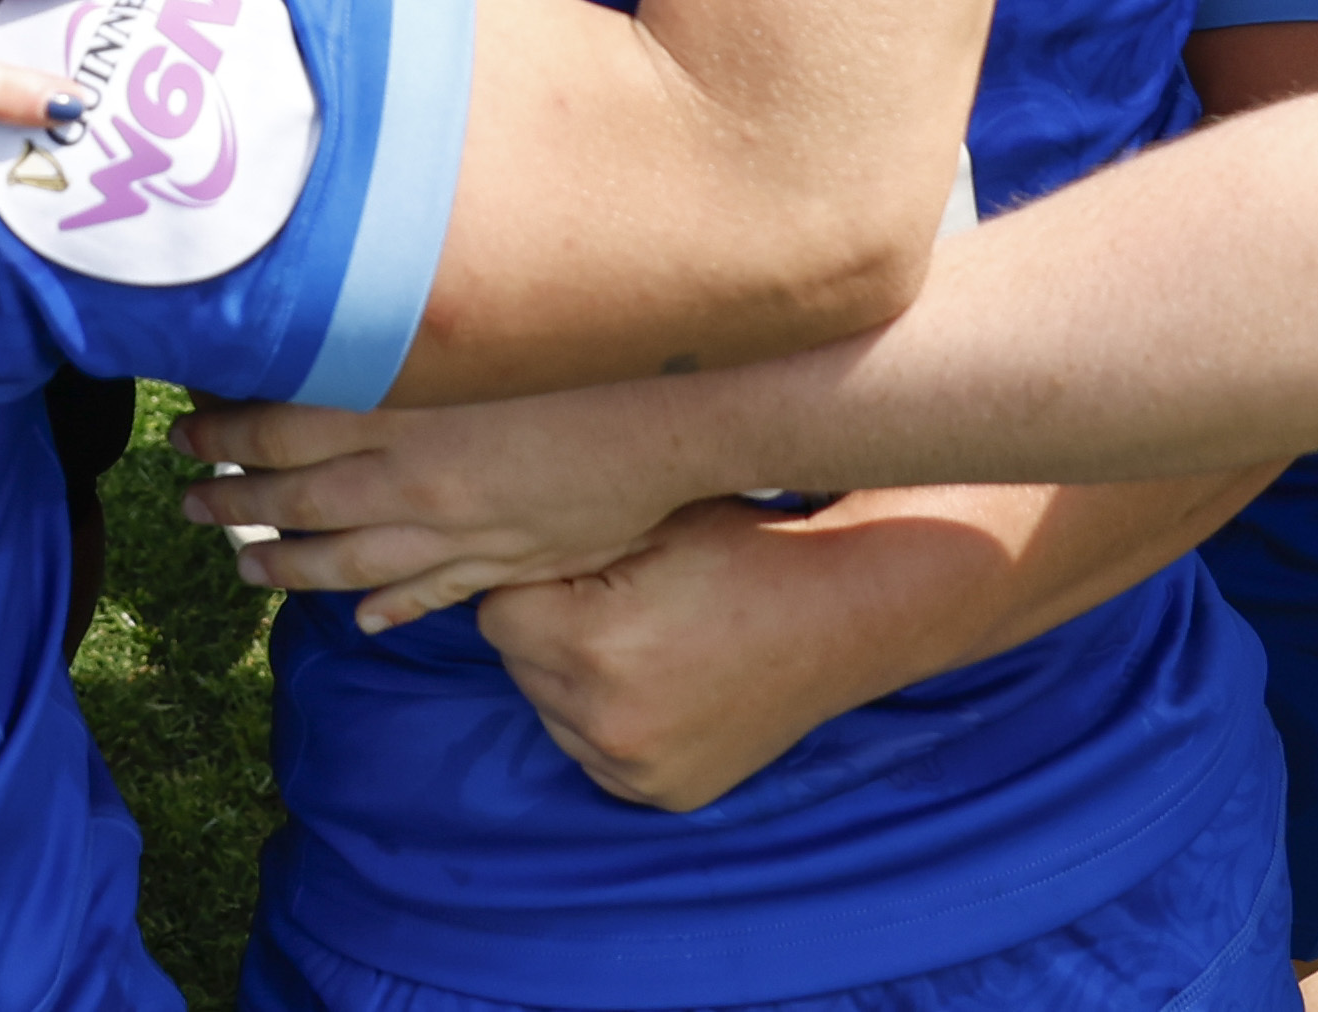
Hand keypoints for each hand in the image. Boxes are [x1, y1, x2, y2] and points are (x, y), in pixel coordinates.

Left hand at [168, 377, 714, 628]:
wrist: (673, 411)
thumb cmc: (573, 346)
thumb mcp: (467, 328)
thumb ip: (393, 337)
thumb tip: (327, 326)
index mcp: (400, 414)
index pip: (281, 431)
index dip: (225, 436)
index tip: (185, 435)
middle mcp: (417, 480)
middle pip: (301, 502)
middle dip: (235, 506)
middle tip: (187, 509)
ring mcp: (461, 531)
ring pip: (353, 560)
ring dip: (289, 568)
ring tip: (245, 570)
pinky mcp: (506, 560)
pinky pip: (434, 593)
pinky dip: (391, 609)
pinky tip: (359, 623)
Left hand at [476, 503, 879, 812]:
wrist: (842, 615)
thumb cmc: (742, 551)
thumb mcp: (641, 521)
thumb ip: (554, 542)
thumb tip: (475, 549)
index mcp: (593, 646)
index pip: (496, 615)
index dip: (533, 583)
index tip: (580, 569)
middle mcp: (608, 722)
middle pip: (519, 666)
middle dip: (549, 630)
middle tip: (618, 599)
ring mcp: (637, 772)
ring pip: (551, 711)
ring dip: (574, 679)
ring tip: (644, 640)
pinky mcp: (664, 796)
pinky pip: (594, 755)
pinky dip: (610, 721)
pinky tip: (661, 683)